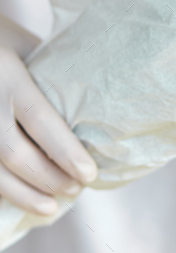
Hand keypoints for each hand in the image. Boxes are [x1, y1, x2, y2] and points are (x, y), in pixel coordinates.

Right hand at [0, 48, 96, 214]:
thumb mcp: (24, 46)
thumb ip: (48, 73)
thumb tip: (86, 104)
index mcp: (8, 76)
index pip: (41, 121)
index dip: (65, 152)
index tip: (90, 173)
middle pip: (17, 154)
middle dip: (49, 178)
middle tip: (77, 188)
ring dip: (24, 194)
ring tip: (51, 206)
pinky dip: (1, 189)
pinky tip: (20, 200)